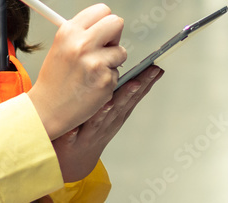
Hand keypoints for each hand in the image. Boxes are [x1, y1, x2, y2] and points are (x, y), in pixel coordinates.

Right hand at [27, 4, 126, 139]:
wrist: (47, 109)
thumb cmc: (55, 78)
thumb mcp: (61, 46)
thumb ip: (82, 33)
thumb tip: (106, 24)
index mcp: (69, 31)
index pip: (102, 10)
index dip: (104, 22)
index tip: (102, 33)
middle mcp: (81, 43)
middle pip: (117, 23)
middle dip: (115, 36)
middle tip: (105, 49)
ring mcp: (94, 62)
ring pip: (121, 51)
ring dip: (112, 61)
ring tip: (93, 72)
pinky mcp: (105, 80)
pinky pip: (118, 73)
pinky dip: (108, 79)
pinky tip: (92, 86)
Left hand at [52, 66, 163, 181]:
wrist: (77, 157)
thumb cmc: (96, 129)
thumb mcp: (116, 110)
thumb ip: (128, 91)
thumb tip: (148, 70)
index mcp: (117, 114)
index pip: (134, 96)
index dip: (145, 82)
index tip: (154, 69)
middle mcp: (107, 122)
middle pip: (120, 107)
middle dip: (129, 94)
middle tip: (137, 81)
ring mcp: (90, 132)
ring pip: (99, 121)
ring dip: (105, 111)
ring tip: (110, 101)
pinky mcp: (72, 141)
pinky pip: (72, 136)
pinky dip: (74, 133)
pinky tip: (74, 128)